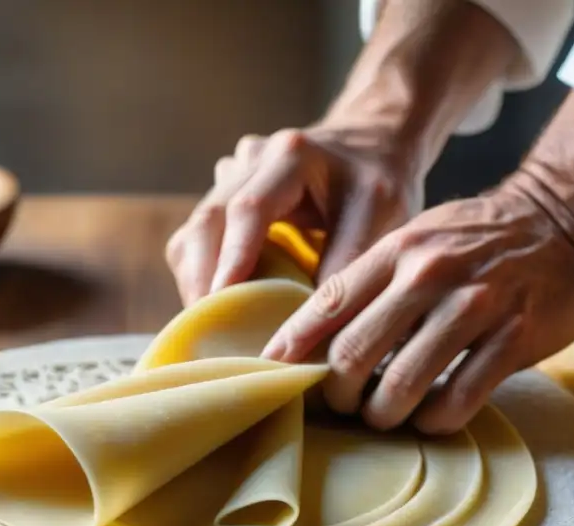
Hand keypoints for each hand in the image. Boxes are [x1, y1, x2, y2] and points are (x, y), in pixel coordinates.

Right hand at [165, 125, 417, 306]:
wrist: (368, 146)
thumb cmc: (377, 182)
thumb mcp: (380, 215)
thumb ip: (346, 261)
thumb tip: (308, 323)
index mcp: (291, 157)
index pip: (249, 209)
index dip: (234, 257)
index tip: (222, 301)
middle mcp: (250, 162)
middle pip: (208, 221)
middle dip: (203, 278)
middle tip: (210, 330)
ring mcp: (229, 179)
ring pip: (192, 233)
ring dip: (197, 281)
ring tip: (212, 327)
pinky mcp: (221, 202)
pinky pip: (195, 241)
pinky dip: (201, 276)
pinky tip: (219, 308)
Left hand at [261, 174, 573, 433]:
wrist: (567, 217)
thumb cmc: (478, 236)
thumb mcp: (418, 237)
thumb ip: (374, 279)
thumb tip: (320, 334)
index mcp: (398, 249)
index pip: (327, 303)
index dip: (293, 345)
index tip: (273, 371)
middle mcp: (430, 275)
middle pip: (355, 352)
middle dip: (337, 391)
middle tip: (340, 403)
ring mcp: (474, 306)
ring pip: (402, 383)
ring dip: (382, 414)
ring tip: (382, 417)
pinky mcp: (514, 337)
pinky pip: (459, 397)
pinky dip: (436, 418)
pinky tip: (431, 417)